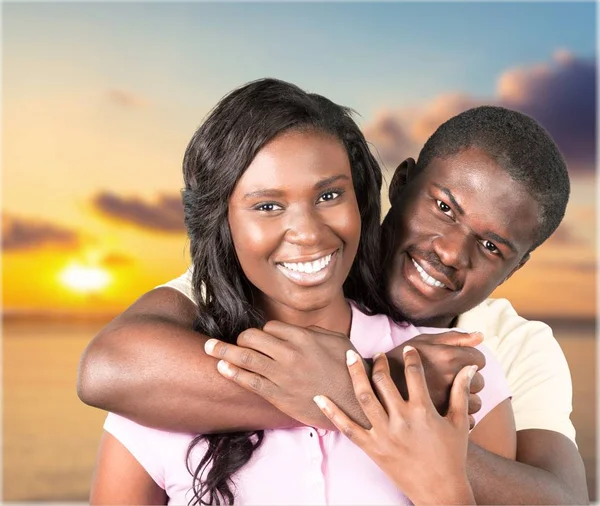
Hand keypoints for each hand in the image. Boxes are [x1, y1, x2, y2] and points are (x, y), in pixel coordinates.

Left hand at [204, 321, 368, 428]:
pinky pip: (250, 382)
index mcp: (302, 337)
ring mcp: (281, 375)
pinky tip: (221, 369)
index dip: (265, 333)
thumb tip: (293, 331)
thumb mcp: (336, 340)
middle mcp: (288, 353)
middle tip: (238, 343)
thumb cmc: (347, 369)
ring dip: (223, 351)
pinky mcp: (278, 395)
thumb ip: (312, 331)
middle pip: (252, 338)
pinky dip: (233, 374)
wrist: (354, 402)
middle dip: (242, 339)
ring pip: (245, 358)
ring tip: (208, 348)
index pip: (270, 328)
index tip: (265, 340)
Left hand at [315, 348, 476, 504]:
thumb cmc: (452, 457)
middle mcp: (401, 419)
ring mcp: (384, 433)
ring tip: (350, 356)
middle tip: (378, 353)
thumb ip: (461, 392)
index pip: (414, 374)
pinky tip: (319, 397)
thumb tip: (469, 367)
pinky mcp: (371, 447)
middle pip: (383, 381)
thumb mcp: (460, 422)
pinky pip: (347, 427)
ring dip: (355, 373)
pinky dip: (331, 412)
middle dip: (380, 363)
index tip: (408, 350)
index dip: (410, 358)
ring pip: (363, 397)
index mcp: (423, 410)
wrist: (440, 492)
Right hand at [386, 331, 485, 415]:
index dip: (471, 359)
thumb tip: (480, 336)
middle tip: (455, 379)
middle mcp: (449, 379)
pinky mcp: (440, 422)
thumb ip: (453, 338)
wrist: (371, 387)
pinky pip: (468, 420)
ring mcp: (446, 401)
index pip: (479, 359)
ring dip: (469, 400)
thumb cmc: (398, 360)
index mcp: (446, 357)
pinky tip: (449, 410)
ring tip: (452, 395)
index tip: (460, 362)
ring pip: (476, 403)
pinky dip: (463, 417)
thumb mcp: (422, 342)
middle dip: (471, 380)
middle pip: (480, 382)